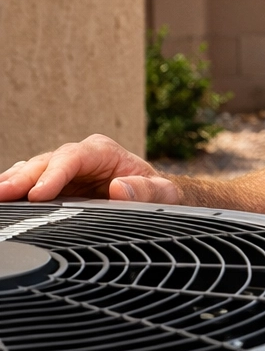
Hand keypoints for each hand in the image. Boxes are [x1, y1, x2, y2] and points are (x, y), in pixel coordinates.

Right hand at [0, 134, 182, 203]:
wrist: (153, 195)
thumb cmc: (157, 191)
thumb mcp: (162, 191)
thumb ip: (146, 190)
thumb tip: (119, 188)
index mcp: (103, 151)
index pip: (73, 157)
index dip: (55, 174)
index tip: (39, 194)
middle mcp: (79, 156)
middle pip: (47, 162)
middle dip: (23, 178)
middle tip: (2, 194)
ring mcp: (64, 170)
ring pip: (33, 171)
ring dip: (13, 182)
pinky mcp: (55, 184)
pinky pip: (30, 184)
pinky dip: (16, 189)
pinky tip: (4, 199)